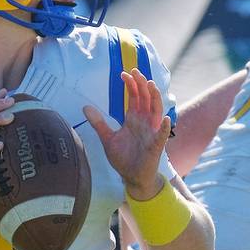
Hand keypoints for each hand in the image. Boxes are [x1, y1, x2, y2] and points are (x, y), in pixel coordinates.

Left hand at [84, 68, 170, 199]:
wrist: (132, 177)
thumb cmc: (124, 158)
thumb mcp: (108, 138)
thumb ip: (99, 123)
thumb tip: (85, 107)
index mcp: (134, 119)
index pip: (135, 97)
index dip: (131, 84)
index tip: (123, 74)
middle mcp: (144, 122)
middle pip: (146, 99)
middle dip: (142, 84)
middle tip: (136, 71)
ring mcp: (151, 133)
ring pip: (156, 111)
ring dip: (155, 98)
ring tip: (151, 85)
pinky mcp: (156, 147)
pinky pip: (161, 135)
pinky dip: (163, 127)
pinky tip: (164, 119)